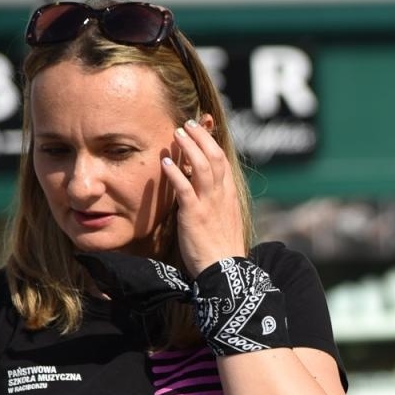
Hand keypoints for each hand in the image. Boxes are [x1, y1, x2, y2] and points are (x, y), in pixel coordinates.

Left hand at [162, 116, 243, 276]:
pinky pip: (186, 189)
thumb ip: (212, 201)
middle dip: (202, 136)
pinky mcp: (196, 215)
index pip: (223, 161)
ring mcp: (210, 204)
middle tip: (187, 123)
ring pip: (203, 166)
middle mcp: (222, 195)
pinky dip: (176, 173)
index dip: (211, 142)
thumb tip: (198, 188)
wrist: (225, 271)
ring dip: (189, 147)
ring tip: (177, 133)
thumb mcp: (221, 219)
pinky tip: (165, 163)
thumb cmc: (220, 249)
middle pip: (216, 156)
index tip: (200, 129)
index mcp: (229, 195)